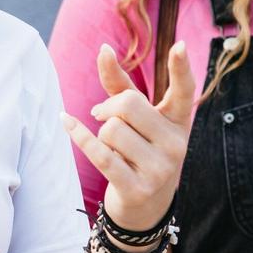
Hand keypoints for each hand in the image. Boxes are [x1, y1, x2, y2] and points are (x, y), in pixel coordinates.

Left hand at [65, 42, 196, 232]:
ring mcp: (159, 170)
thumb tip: (104, 50)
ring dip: (100, 134)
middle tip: (102, 116)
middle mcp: (176, 145)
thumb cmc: (139, 151)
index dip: (181, 68)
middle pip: (129, 105)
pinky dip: (79, 136)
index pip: (185, 91)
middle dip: (108, 108)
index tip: (179, 45)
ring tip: (108, 145)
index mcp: (179, 123)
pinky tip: (67, 122)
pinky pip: (100, 154)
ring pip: (111, 130)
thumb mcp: (137, 120)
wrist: (144, 208)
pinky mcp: (137, 189)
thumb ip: (120, 86)